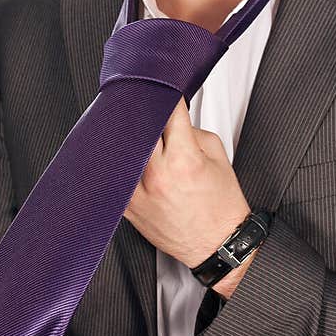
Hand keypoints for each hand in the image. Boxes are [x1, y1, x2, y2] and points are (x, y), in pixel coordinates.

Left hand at [123, 96, 250, 268]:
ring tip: (131, 130)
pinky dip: (117, 164)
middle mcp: (157, 175)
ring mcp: (138, 193)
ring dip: (126, 137)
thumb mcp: (219, 157)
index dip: (166, 95)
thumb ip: (194, 131)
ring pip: (120, 150)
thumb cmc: (221, 207)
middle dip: (143, 112)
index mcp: (183, 159)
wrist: (218, 245)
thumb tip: (172, 119)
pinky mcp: (127, 208)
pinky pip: (114, 178)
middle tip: (145, 106)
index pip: (167, 112)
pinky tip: (123, 157)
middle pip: (138, 127)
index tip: (163, 90)